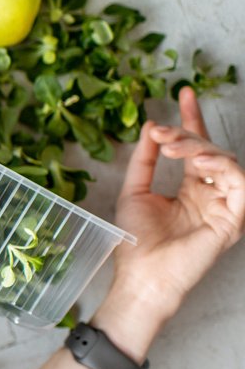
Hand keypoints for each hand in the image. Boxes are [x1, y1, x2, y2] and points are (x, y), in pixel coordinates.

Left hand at [109, 86, 244, 324]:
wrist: (141, 276)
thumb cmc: (136, 241)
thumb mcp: (134, 191)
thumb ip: (144, 160)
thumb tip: (150, 127)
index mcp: (190, 189)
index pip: (196, 147)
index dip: (192, 119)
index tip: (184, 92)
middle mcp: (210, 194)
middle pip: (210, 150)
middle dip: (187, 133)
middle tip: (162, 131)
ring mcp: (224, 206)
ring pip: (226, 162)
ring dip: (200, 148)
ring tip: (173, 148)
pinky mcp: (234, 220)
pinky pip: (242, 184)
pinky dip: (223, 168)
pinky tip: (199, 163)